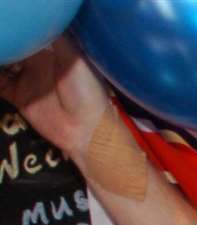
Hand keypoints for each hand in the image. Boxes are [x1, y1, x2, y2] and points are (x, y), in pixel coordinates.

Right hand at [0, 38, 113, 160]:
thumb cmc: (87, 92)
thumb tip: (40, 22)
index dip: (17, 31)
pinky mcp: (18, 96)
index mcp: (51, 51)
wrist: (87, 130)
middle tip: (1, 40)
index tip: (7, 26)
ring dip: (0, 56)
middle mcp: (35, 62)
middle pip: (13, 46)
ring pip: (3, 63)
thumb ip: (56, 40)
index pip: (27, 34)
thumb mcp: (75, 61)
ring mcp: (26, 79)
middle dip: (6, 43)